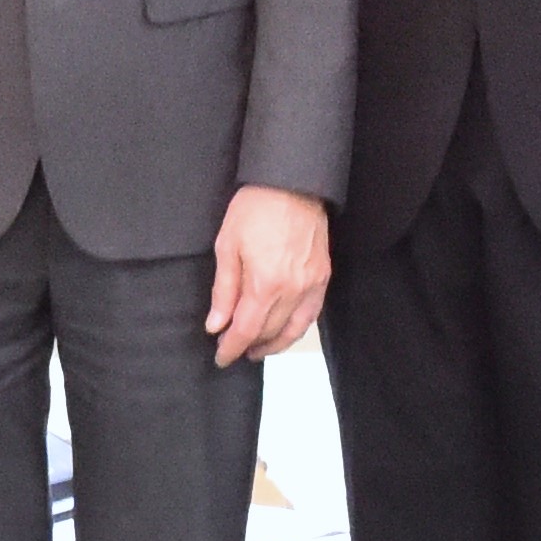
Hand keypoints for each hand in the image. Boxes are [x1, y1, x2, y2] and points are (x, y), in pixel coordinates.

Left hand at [207, 185, 331, 366]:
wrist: (292, 183)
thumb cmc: (255, 209)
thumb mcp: (227, 246)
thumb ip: (223, 291)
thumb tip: (216, 325)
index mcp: (265, 284)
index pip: (246, 330)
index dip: (231, 348)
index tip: (221, 357)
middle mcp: (293, 290)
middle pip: (269, 332)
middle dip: (249, 345)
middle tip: (233, 348)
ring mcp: (312, 285)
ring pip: (293, 329)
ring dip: (274, 344)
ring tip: (257, 349)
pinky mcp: (323, 277)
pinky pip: (311, 314)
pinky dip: (296, 328)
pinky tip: (283, 331)